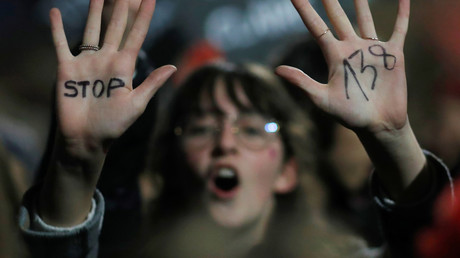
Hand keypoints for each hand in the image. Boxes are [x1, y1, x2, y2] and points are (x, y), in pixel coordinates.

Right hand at [50, 0, 175, 158]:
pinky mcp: (67, 69)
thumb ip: (151, 83)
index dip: (143, 16)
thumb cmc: (114, 125)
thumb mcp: (136, 104)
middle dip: (121, 7)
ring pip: (91, 30)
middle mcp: (106, 59)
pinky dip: (57, 28)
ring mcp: (87, 62)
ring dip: (95, 11)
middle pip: (115, 27)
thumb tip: (173, 66)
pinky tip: (56, 12)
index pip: (136, 35)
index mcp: (124, 66)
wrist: (87, 138)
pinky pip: (61, 44)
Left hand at [277, 0, 409, 135]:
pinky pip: (399, 29)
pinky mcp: (392, 54)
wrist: (378, 125)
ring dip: (361, 1)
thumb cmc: (349, 115)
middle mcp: (351, 48)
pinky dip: (402, 13)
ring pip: (365, 18)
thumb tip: (277, 70)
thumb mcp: (322, 98)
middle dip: (330, 0)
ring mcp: (371, 49)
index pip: (316, 27)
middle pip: (338, 17)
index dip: (305, 10)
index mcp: (334, 56)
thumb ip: (302, 82)